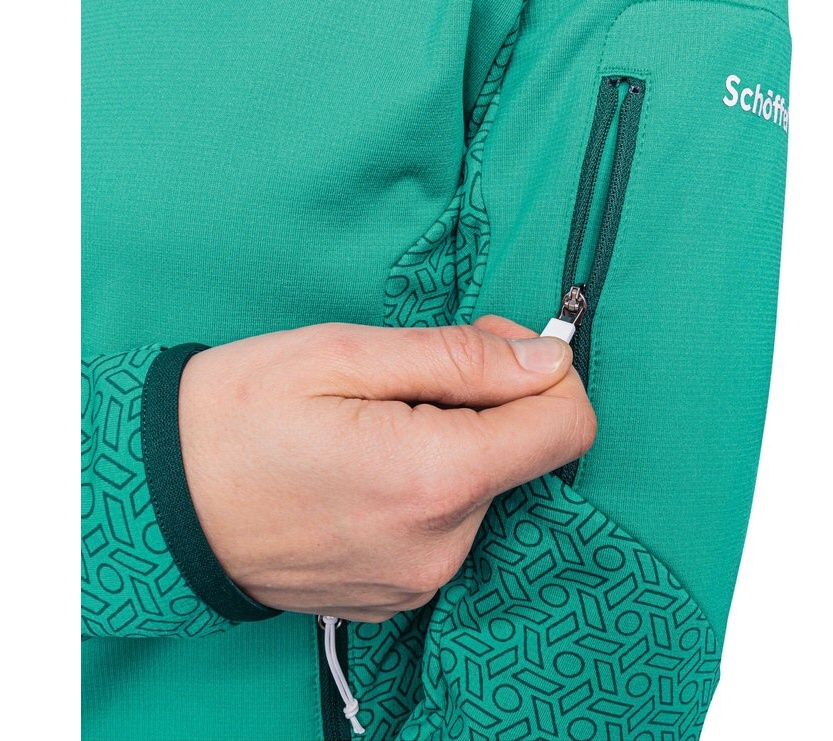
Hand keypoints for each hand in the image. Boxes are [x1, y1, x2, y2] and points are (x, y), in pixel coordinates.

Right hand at [178, 315, 595, 621]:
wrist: (159, 503)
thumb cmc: (239, 413)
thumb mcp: (345, 354)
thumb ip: (459, 357)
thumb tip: (546, 361)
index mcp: (435, 477)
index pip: (566, 427)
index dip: (545, 373)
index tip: (492, 345)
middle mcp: (441, 544)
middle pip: (524, 455)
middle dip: (489, 400)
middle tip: (413, 373)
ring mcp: (420, 579)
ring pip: (486, 488)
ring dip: (455, 443)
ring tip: (378, 420)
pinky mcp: (399, 593)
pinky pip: (449, 525)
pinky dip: (429, 484)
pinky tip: (369, 464)